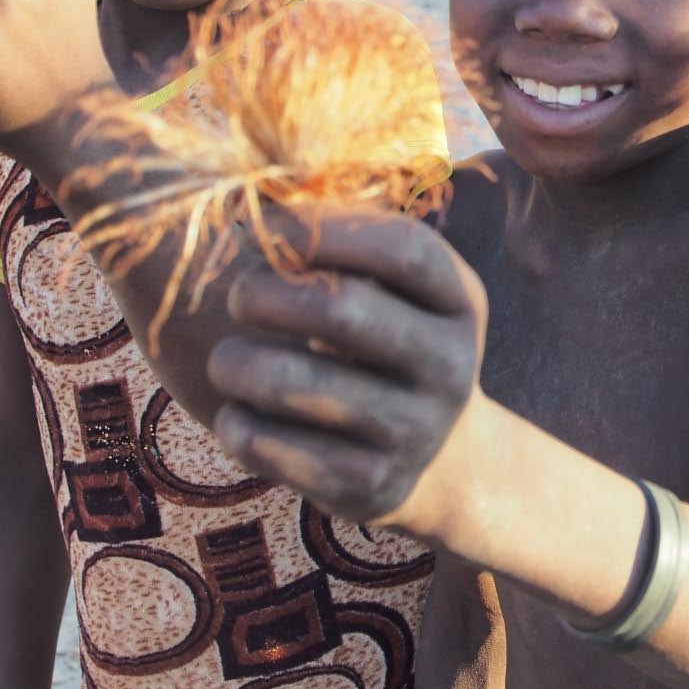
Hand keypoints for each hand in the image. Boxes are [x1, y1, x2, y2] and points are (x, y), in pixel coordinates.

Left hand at [207, 207, 488, 535]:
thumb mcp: (401, 295)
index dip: (326, 229)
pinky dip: (238, 423)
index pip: (402, 248)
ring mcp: (417, 431)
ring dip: (236, 361)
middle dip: (266, 293)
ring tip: (228, 359)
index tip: (266, 225)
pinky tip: (239, 412)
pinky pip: (276, 445)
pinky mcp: (373, 485)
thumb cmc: (393, 348)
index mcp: (461, 301)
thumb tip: (255, 203)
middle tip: (237, 295)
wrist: (446, 463)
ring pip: (294, 382)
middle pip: (343, 310)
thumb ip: (348, 248)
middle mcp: (451, 365)